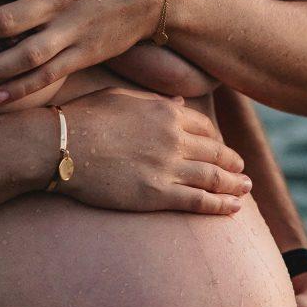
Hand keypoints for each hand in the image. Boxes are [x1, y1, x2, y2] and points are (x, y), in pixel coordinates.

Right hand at [61, 87, 251, 213]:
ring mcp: (167, 167)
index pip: (204, 127)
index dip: (216, 139)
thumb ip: (154, 100)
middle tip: (243, 172)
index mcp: (166, 112)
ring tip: (246, 189)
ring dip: (234, 185)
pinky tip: (234, 209)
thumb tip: (179, 102)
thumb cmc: (83, 118)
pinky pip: (198, 201)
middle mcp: (174, 138)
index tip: (221, 148)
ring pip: (213, 178)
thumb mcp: (122, 97)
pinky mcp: (157, 194)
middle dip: (233, 163)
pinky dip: (220, 205)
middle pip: (215, 152)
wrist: (61, 146)